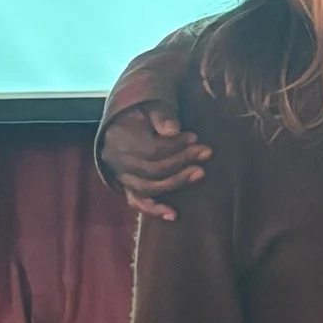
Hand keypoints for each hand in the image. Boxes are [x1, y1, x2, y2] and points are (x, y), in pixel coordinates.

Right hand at [98, 102, 212, 222]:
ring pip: (147, 188)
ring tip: (200, 172)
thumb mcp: (150, 107)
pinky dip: (155, 210)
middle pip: (152, 169)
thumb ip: (161, 116)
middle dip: (182, 161)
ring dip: (176, 182)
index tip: (195, 137)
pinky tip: (173, 214)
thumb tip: (173, 129)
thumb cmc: (141, 115)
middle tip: (206, 152)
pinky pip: (138, 203)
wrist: (123, 125)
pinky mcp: (127, 189)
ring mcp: (120, 178)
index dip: (175, 145)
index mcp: (119, 139)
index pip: (151, 149)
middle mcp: (117, 162)